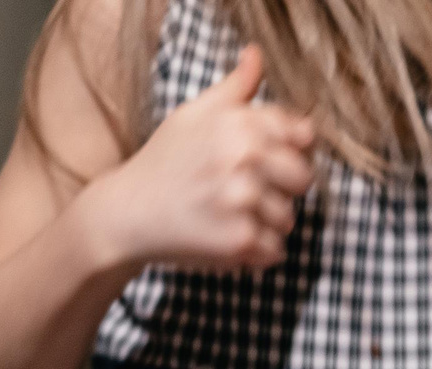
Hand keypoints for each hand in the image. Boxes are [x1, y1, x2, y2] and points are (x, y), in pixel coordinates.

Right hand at [83, 46, 315, 273]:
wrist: (128, 211)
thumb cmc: (166, 160)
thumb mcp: (195, 114)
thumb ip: (235, 88)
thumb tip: (257, 55)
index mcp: (238, 124)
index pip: (303, 135)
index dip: (290, 149)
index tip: (267, 158)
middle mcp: (243, 159)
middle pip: (303, 178)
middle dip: (282, 187)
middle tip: (244, 188)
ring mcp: (243, 201)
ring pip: (288, 218)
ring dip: (265, 222)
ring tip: (227, 213)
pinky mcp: (240, 240)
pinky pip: (275, 250)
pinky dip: (255, 250)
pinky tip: (225, 234)